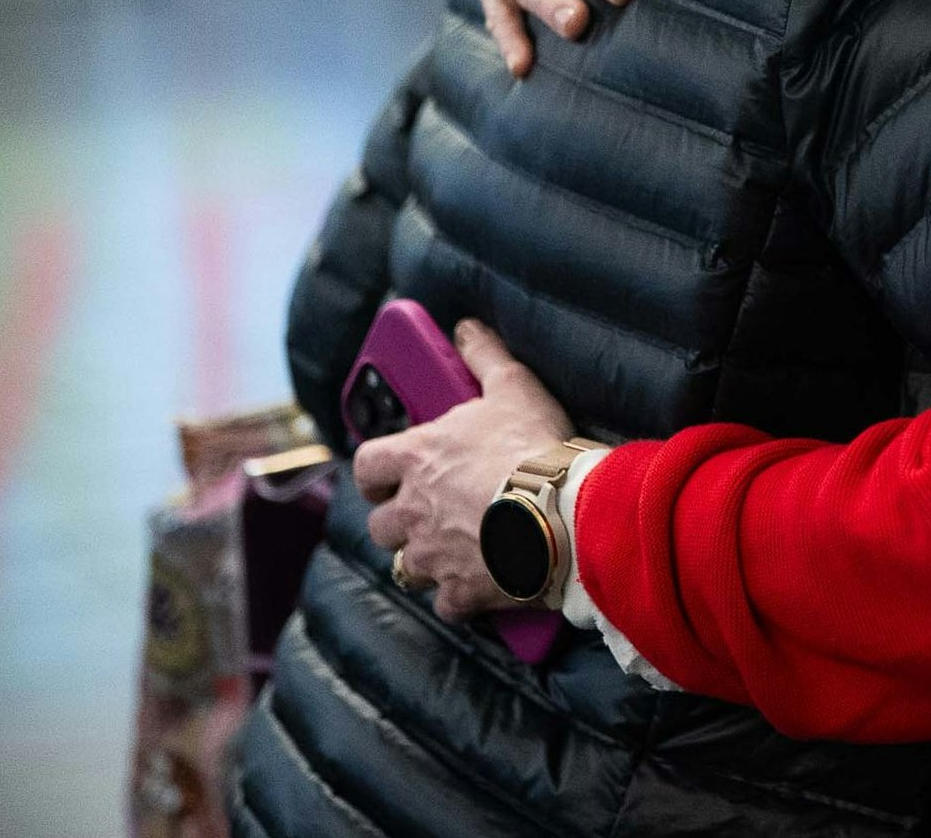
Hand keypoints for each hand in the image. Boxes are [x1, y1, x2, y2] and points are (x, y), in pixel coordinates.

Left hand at [353, 320, 575, 619]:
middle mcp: (412, 509)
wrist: (564, 513)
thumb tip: (466, 328)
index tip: (389, 475)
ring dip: (425, 560)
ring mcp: (432, 554)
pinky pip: (445, 602)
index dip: (375, 473)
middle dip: (400, 523)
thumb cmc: (533, 447)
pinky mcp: (460, 590)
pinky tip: (479, 585)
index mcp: (416, 458)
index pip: (366, 466)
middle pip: (380, 525)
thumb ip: (484, 356)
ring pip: (406, 567)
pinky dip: (458, 596)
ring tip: (457, 551)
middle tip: (430, 515)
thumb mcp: (513, 387)